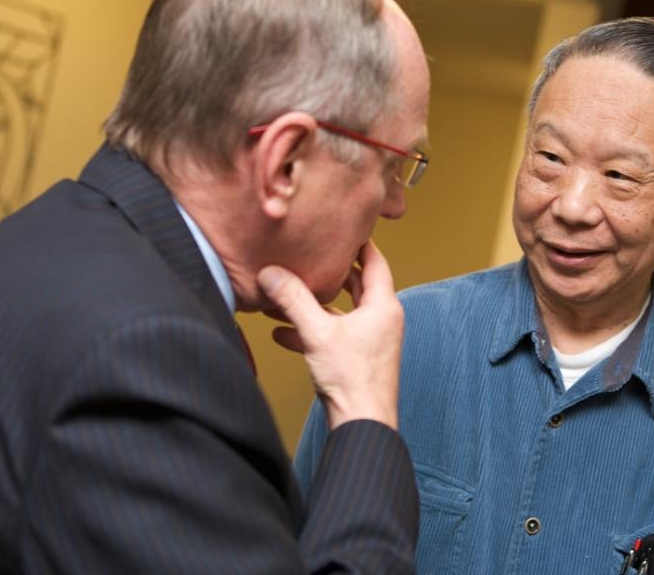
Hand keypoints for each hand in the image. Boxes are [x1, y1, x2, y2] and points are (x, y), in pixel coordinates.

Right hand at [256, 240, 402, 429]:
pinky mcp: (355, 358)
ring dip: (312, 304)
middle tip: (308, 253)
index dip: (358, 242)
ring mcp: (368, 340)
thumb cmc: (352, 380)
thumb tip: (270, 272)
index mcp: (383, 305)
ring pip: (338, 312)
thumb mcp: (317, 332)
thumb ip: (292, 300)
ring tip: (282, 294)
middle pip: (354, 284)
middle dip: (328, 272)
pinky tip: (280, 332)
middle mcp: (380, 319)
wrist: (362, 426)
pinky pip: (331, 335)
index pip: (374, 261)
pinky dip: (309, 329)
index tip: (340, 226)